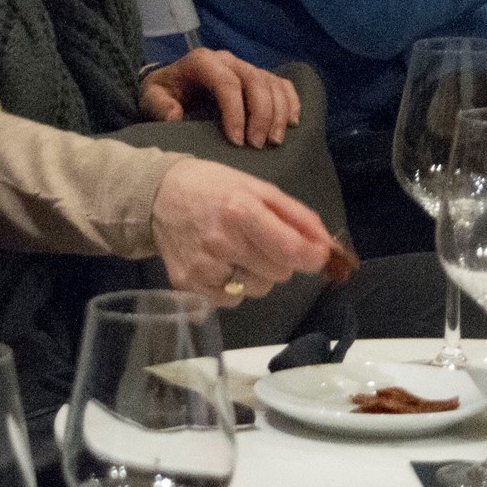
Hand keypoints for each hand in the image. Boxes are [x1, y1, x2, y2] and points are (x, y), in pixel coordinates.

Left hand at [142, 48, 300, 147]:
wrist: (172, 85)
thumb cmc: (164, 94)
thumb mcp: (150, 98)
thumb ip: (158, 106)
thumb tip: (175, 115)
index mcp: (202, 61)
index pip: (227, 82)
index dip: (236, 112)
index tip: (236, 142)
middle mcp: (227, 59)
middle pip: (255, 81)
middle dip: (261, 115)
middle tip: (257, 145)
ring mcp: (245, 66)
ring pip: (272, 83)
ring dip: (279, 113)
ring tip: (274, 142)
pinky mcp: (258, 76)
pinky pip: (282, 84)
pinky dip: (291, 102)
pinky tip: (292, 124)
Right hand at [150, 157, 332, 307]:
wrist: (159, 195)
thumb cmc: (215, 187)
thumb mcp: (259, 188)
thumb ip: (297, 216)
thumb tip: (327, 245)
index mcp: (241, 211)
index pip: (290, 250)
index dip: (312, 257)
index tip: (317, 255)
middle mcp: (221, 242)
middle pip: (278, 273)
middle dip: (281, 259)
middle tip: (263, 240)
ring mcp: (202, 267)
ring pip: (257, 289)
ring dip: (258, 274)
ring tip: (239, 250)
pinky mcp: (187, 286)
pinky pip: (231, 300)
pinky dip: (234, 286)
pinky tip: (221, 263)